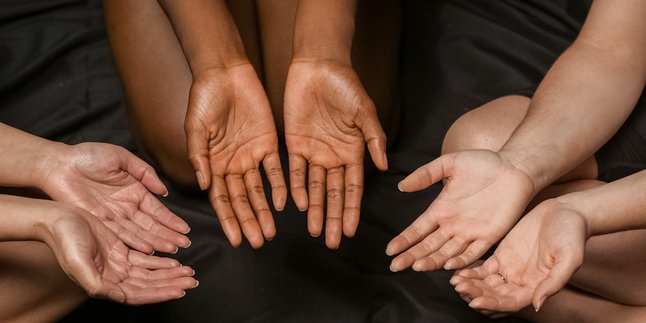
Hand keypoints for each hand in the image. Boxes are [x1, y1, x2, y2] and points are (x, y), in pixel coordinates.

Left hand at [43, 142, 190, 253]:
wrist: (59, 164)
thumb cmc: (88, 156)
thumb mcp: (122, 157)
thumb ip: (145, 173)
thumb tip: (163, 191)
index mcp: (135, 191)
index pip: (157, 209)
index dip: (171, 220)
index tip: (185, 230)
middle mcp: (127, 207)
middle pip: (151, 225)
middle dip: (169, 235)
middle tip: (184, 244)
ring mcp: (114, 216)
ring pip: (139, 232)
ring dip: (156, 241)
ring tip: (172, 250)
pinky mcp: (99, 223)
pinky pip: (120, 235)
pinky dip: (135, 242)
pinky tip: (149, 249)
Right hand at [44, 204, 197, 304]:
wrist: (57, 218)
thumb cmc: (64, 240)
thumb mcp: (78, 263)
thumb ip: (98, 284)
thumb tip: (120, 296)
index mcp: (103, 284)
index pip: (138, 294)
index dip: (159, 293)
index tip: (178, 291)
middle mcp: (113, 276)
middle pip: (148, 285)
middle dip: (170, 284)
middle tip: (191, 281)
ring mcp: (117, 263)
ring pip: (149, 273)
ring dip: (169, 274)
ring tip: (187, 273)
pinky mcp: (120, 250)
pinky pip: (145, 259)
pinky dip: (160, 261)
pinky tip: (174, 262)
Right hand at [185, 64, 285, 248]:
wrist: (225, 72)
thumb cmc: (204, 98)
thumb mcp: (195, 127)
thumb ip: (199, 156)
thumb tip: (203, 185)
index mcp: (212, 164)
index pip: (220, 199)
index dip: (228, 220)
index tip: (235, 240)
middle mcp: (232, 165)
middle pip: (241, 200)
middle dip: (248, 221)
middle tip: (258, 241)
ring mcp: (250, 156)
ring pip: (258, 190)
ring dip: (264, 211)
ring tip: (270, 232)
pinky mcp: (268, 143)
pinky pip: (275, 169)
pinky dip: (279, 187)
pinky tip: (283, 204)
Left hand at [283, 60, 387, 248]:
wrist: (319, 65)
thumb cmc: (346, 86)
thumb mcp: (365, 112)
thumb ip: (374, 139)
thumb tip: (384, 167)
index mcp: (353, 151)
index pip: (352, 187)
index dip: (351, 209)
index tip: (350, 231)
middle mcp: (333, 156)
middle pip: (332, 193)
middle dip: (332, 217)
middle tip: (330, 242)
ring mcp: (313, 151)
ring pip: (313, 187)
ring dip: (313, 209)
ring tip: (313, 231)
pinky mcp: (294, 143)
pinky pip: (293, 170)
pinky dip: (294, 187)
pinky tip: (295, 205)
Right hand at [386, 149, 533, 270]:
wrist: (515, 167)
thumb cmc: (483, 162)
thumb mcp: (449, 163)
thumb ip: (426, 174)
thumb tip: (401, 186)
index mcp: (441, 209)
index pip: (418, 229)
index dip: (404, 240)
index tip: (390, 250)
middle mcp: (452, 225)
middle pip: (428, 245)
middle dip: (411, 256)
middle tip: (395, 267)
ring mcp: (470, 232)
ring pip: (446, 252)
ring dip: (431, 260)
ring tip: (416, 267)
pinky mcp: (490, 235)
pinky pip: (473, 252)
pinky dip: (461, 260)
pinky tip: (447, 266)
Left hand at [449, 199, 586, 311]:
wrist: (566, 212)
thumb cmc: (572, 235)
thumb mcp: (569, 257)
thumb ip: (554, 282)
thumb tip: (537, 303)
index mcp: (537, 287)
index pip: (510, 302)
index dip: (492, 304)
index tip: (475, 301)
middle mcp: (521, 282)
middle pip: (494, 295)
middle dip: (476, 293)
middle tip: (459, 287)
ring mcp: (510, 269)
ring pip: (486, 283)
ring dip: (470, 284)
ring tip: (455, 281)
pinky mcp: (502, 255)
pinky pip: (483, 268)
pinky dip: (471, 271)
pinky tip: (458, 269)